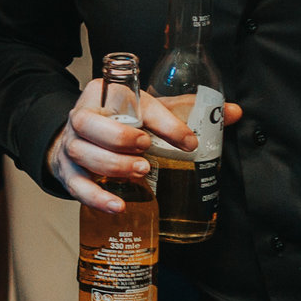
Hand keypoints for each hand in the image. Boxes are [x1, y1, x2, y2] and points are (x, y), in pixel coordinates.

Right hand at [50, 80, 242, 212]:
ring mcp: (71, 146)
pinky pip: (77, 186)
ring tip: (141, 174)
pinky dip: (96, 197)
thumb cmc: (122, 122)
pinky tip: (119, 206)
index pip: (129, 100)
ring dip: (111, 164)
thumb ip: (187, 112)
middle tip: (147, 149)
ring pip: (81, 153)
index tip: (189, 141)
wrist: (81, 138)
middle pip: (88, 123)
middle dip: (118, 136)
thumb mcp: (152, 111)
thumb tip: (233, 112)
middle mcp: (81, 117)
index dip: (161, 120)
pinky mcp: (67, 173)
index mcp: (105, 94)